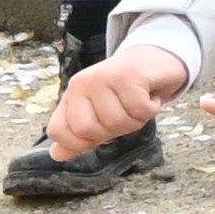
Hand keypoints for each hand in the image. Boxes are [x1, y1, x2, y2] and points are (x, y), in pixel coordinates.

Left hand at [48, 39, 191, 156]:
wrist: (157, 59)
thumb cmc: (128, 92)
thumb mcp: (101, 115)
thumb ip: (80, 136)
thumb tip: (57, 155)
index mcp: (71, 95)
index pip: (58, 131)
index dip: (80, 143)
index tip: (102, 132)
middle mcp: (82, 84)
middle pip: (88, 130)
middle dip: (114, 131)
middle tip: (125, 114)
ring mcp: (103, 77)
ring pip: (117, 121)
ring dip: (137, 120)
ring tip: (140, 103)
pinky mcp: (128, 74)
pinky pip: (138, 109)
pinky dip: (151, 109)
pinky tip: (151, 97)